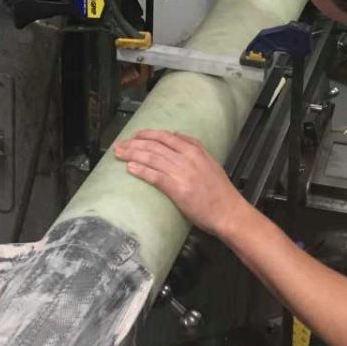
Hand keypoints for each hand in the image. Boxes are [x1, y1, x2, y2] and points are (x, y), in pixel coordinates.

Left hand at [114, 130, 247, 238]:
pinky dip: (141, 170)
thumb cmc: (219, 191)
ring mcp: (181, 172)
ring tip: (119, 154)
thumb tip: (176, 137)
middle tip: (119, 144)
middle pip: (155, 145)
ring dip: (132, 154)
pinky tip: (130, 168)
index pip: (166, 136)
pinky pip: (155, 176)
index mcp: (195, 150)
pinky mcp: (177, 188)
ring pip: (151, 158)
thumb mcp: (209, 162)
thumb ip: (194, 149)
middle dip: (134, 143)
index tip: (135, 136)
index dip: (147, 134)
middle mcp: (187, 157)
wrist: (228, 211)